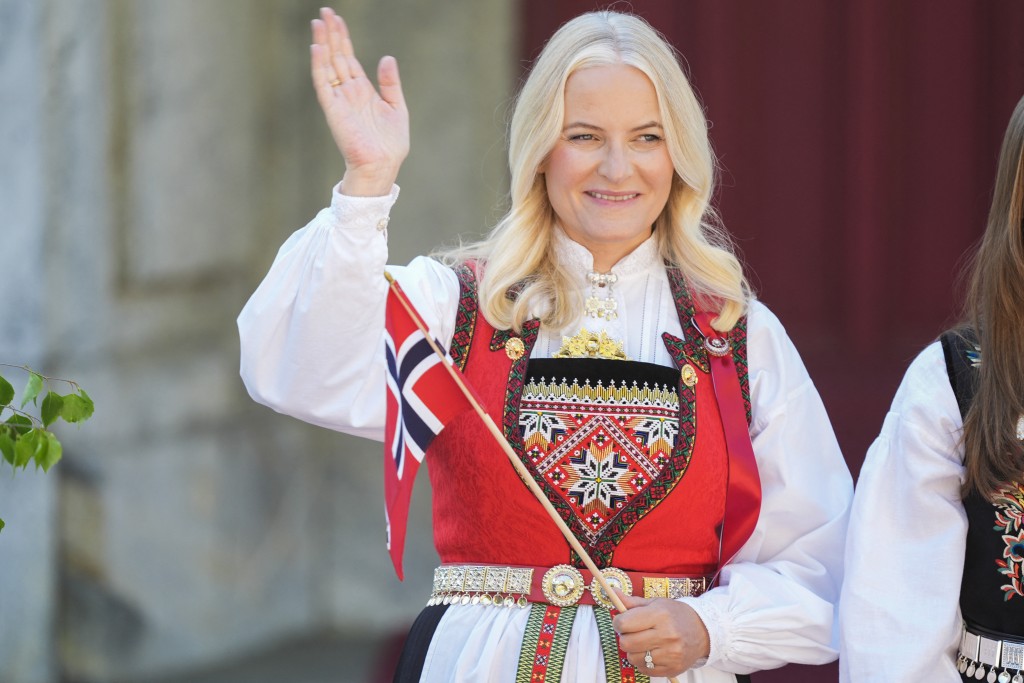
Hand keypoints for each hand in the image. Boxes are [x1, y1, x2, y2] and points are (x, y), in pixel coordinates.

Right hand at [310, 7, 409, 195]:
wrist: (383, 165)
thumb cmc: (390, 144)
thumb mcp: (396, 107)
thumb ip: (390, 83)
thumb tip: (387, 58)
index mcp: (362, 90)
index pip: (348, 58)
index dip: (343, 37)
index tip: (336, 18)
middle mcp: (348, 92)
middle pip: (336, 56)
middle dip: (331, 34)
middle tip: (324, 11)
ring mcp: (339, 100)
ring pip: (327, 65)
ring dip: (322, 44)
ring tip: (318, 22)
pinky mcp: (333, 110)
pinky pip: (323, 84)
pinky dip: (319, 66)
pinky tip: (318, 48)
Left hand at [612, 589, 710, 676]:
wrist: (703, 631)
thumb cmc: (676, 615)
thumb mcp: (656, 603)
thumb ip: (632, 602)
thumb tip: (613, 593)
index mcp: (660, 615)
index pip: (624, 623)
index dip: (618, 622)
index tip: (622, 621)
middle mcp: (666, 635)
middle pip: (626, 643)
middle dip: (625, 637)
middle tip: (633, 633)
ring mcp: (670, 654)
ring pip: (633, 658)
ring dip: (634, 651)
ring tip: (644, 643)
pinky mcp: (672, 668)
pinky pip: (644, 669)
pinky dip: (643, 662)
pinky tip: (651, 652)